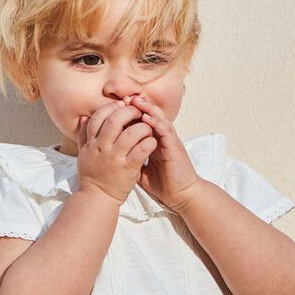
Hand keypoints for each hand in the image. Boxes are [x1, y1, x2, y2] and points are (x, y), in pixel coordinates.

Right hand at [76, 100, 157, 205]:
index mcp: (91, 143)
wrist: (97, 198)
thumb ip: (84, 136)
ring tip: (148, 129)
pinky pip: (142, 149)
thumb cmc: (92, 175)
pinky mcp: (128, 168)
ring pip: (131, 133)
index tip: (122, 105)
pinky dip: (149, 142)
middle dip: (129, 112)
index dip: (111, 107)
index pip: (98, 116)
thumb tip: (85, 118)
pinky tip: (152, 142)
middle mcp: (102, 148)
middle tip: (138, 113)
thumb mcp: (84, 154)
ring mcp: (115, 158)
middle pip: (115, 120)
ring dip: (143, 127)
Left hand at [126, 93, 202, 213]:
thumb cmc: (163, 185)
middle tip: (124, 98)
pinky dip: (156, 123)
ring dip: (147, 108)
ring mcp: (169, 141)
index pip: (141, 123)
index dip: (130, 115)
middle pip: (149, 116)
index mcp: (153, 142)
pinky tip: (147, 117)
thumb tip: (114, 158)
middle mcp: (161, 138)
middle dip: (137, 106)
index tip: (116, 108)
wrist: (180, 196)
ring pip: (158, 119)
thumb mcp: (140, 172)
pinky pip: (166, 131)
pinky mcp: (175, 146)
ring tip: (134, 100)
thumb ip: (131, 161)